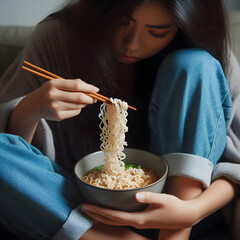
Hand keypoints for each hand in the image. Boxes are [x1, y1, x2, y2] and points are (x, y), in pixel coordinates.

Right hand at [20, 78, 98, 121]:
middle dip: (90, 98)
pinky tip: (72, 106)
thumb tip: (91, 89)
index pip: (76, 85)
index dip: (88, 87)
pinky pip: (75, 112)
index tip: (96, 89)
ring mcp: (55, 107)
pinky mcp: (58, 116)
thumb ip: (72, 84)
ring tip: (82, 101)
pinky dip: (78, 109)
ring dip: (84, 103)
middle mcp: (53, 96)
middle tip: (94, 98)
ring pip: (79, 106)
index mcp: (53, 84)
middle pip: (79, 97)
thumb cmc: (49, 92)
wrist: (33, 106)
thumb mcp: (56, 84)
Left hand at [81, 192, 198, 229]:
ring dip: (102, 216)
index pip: (114, 216)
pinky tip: (109, 212)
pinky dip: (111, 216)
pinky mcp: (141, 221)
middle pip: (112, 221)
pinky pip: (121, 219)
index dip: (100, 212)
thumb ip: (149, 197)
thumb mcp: (163, 200)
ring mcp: (139, 223)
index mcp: (139, 219)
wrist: (184, 217)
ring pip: (115, 222)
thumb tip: (136, 195)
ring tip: (91, 210)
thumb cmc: (174, 207)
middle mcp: (136, 222)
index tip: (87, 206)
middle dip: (96, 215)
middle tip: (83, 208)